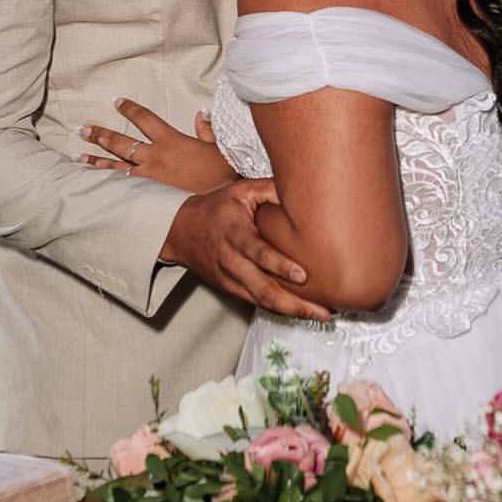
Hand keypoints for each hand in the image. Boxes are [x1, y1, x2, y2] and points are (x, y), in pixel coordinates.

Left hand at [79, 98, 236, 192]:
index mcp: (171, 141)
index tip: (117, 102)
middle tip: (83, 130)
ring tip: (80, 158)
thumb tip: (200, 113)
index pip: (145, 119)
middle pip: (121, 143)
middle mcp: (155, 158)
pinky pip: (123, 189)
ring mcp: (149, 179)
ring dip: (97, 161)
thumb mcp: (218, 148)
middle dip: (100, 135)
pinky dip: (108, 186)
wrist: (221, 202)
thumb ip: (206, 131)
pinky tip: (96, 186)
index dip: (130, 109)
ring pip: (117, 168)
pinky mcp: (148, 198)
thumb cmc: (223, 175)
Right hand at [161, 178, 325, 321]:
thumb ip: (270, 189)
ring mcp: (231, 279)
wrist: (180, 231)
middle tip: (321, 310)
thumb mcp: (240, 191)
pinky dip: (280, 309)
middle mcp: (232, 261)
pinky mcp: (231, 289)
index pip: (258, 253)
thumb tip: (303, 187)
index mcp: (235, 234)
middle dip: (293, 303)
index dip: (280, 265)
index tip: (302, 275)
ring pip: (262, 301)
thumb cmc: (214, 209)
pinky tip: (301, 310)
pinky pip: (258, 303)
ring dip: (291, 311)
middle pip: (263, 289)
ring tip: (319, 314)